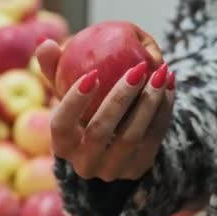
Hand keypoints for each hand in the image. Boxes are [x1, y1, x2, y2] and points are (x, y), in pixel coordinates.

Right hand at [36, 39, 174, 181]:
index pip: (61, 125)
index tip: (92, 74)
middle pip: (99, 131)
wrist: (114, 144)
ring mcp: (111, 170)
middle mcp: (84, 165)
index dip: (74, 102)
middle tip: (138, 68)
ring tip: (161, 73)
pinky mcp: (137, 169)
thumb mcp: (67, 92)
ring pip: (131, 136)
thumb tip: (47, 44)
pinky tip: (170, 85)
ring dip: (149, 102)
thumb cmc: (85, 110)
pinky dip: (163, 110)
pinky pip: (153, 138)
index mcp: (62, 146)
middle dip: (120, 98)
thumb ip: (54, 68)